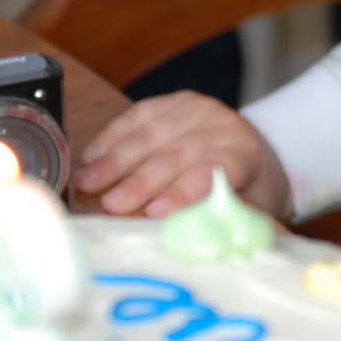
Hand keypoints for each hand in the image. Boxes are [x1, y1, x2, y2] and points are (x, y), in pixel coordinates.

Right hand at [75, 91, 291, 219]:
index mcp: (245, 155)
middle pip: (176, 154)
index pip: (212, 171)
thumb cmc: (249, 190)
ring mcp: (197, 109)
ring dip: (116, 159)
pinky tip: (91, 156)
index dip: (182, 191)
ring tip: (87, 182)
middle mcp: (223, 126)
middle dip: (140, 181)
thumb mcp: (251, 212)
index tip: (154, 213)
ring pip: (151, 133)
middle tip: (110, 205)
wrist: (253, 152)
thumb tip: (204, 238)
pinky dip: (112, 137)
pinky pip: (138, 115)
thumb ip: (229, 221)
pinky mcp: (174, 102)